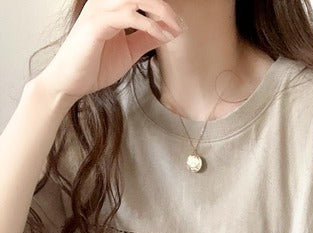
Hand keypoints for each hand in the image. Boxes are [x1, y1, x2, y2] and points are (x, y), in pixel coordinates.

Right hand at [34, 0, 185, 102]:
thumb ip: (145, 40)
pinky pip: (128, 15)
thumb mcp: (128, 52)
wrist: (70, 82)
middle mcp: (104, 4)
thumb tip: (168, 33)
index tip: (179, 27)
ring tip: (173, 30)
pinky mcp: (95, 24)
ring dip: (160, 12)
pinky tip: (161, 37)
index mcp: (111, 7)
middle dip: (164, 8)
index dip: (163, 9)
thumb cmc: (94, 67)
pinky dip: (149, 25)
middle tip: (180, 26)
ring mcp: (98, 11)